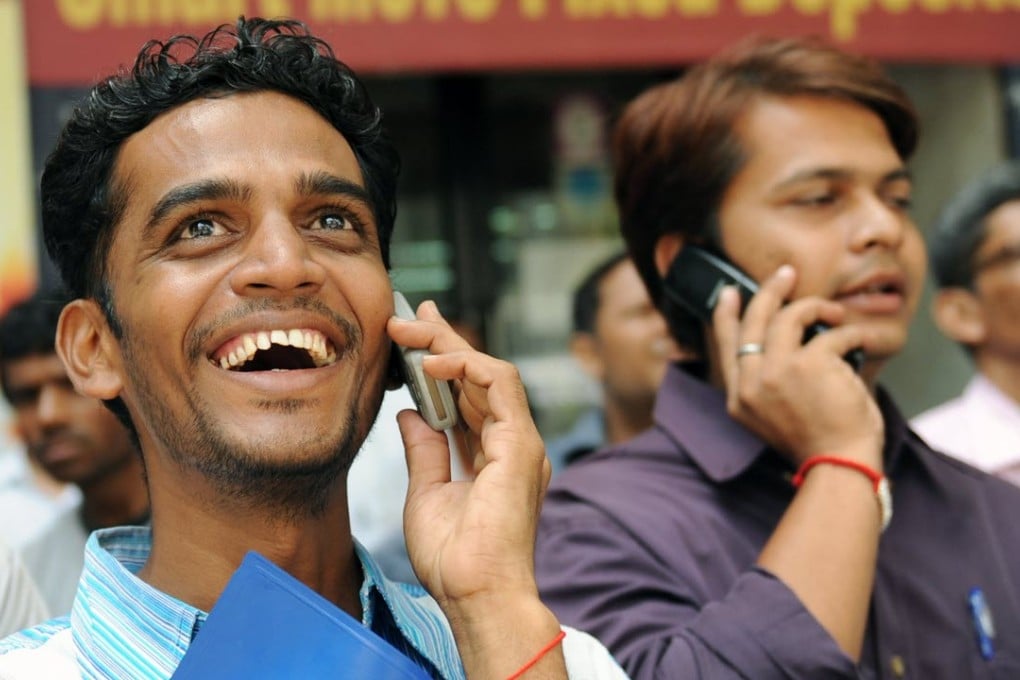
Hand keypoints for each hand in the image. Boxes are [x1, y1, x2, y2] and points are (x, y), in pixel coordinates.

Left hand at [387, 301, 560, 673]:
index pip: (469, 394)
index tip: (413, 336)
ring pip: (490, 371)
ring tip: (411, 329)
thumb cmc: (455, 560)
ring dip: (449, 346)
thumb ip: (425, 451)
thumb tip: (411, 414)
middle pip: (478, 377)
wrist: (476, 595)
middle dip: (443, 341)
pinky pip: (500, 385)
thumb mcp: (426, 494)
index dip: (444, 360)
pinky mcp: (522, 445)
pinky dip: (468, 365)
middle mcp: (511, 444)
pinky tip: (434, 360)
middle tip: (410, 315)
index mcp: (492, 456)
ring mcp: (520, 443)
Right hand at [712, 266, 882, 467]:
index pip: (725, 346)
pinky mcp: (808, 365)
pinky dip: (851, 334)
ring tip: (834, 313)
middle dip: (770, 291)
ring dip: (814, 308)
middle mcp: (750, 383)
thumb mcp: (776, 416)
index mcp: (738, 399)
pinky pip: (831, 335)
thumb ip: (768, 382)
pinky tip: (862, 341)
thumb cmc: (819, 442)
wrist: (840, 465)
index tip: (729, 292)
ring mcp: (776, 372)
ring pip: (789, 318)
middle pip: (754, 322)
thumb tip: (783, 337)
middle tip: (787, 274)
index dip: (725, 315)